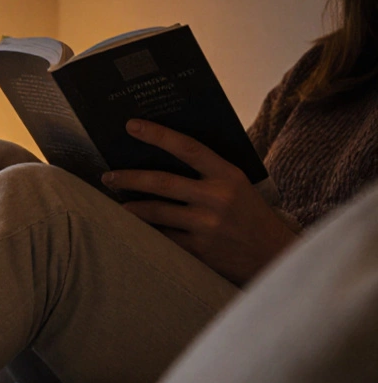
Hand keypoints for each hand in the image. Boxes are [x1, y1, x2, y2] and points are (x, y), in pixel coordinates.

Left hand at [101, 119, 297, 285]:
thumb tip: (165, 155)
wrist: (274, 256)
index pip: (188, 148)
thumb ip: (209, 171)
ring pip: (155, 212)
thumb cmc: (250, 215)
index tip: (131, 126)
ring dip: (130, 208)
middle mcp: (217, 198)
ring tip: (115, 204)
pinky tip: (130, 228)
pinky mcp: (199, 250)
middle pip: (161, 183)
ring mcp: (207, 225)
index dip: (158, 135)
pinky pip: (161, 238)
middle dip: (129, 178)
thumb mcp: (239, 185)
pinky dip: (144, 232)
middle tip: (107, 175)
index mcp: (229, 175)